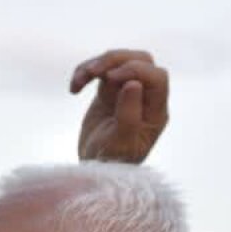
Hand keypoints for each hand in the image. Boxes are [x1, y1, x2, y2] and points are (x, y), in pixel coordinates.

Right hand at [70, 49, 168, 163]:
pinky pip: (100, 71)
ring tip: (78, 80)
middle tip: (93, 71)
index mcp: (155, 111)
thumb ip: (129, 114)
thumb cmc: (112, 162)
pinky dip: (86, 73)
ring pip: (118, 61)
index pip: (156, 77)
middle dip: (116, 60)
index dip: (136, 70)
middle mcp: (145, 98)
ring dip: (97, 64)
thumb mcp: (121, 144)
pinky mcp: (109, 92)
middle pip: (140, 60)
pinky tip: (74, 88)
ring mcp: (127, 93)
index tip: (112, 78)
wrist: (95, 171)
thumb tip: (134, 83)